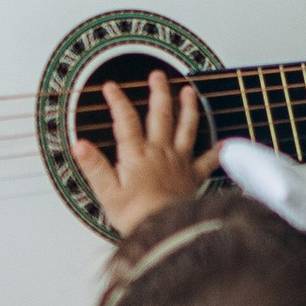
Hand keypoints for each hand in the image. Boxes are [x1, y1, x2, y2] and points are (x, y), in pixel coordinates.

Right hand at [74, 67, 212, 234]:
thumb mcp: (107, 192)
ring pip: (186, 128)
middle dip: (158, 92)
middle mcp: (160, 153)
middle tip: (158, 75)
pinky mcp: (193, 177)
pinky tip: (226, 143)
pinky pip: (208, 161)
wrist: (167, 230)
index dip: (118, 101)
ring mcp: (180, 162)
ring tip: (189, 92)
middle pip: (160, 115)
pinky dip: (218, 152)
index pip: (125, 120)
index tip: (111, 87)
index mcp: (137, 155)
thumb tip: (79, 145)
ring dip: (188, 108)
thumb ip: (94, 166)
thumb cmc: (137, 216)